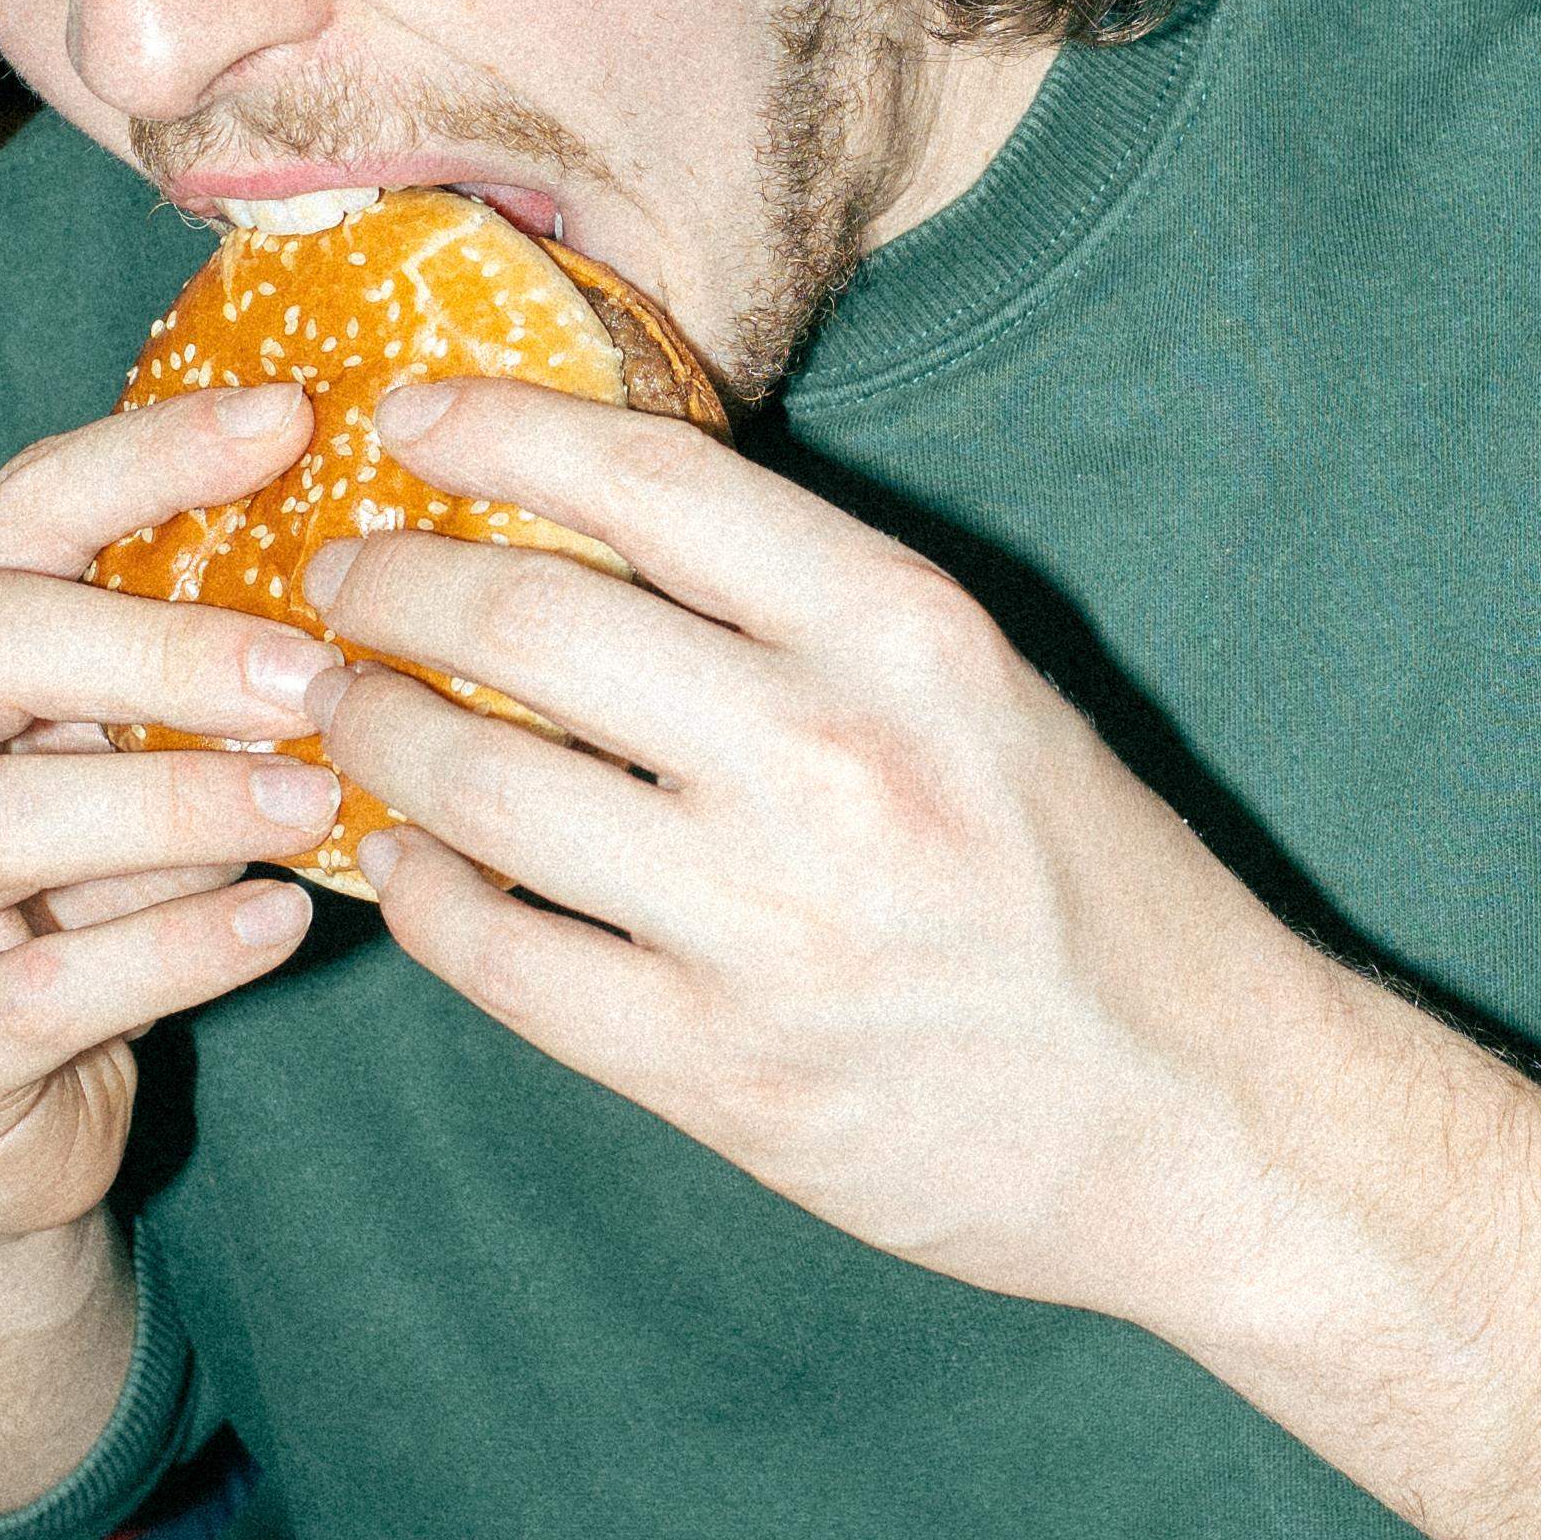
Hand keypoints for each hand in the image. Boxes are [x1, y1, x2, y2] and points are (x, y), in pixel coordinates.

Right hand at [0, 386, 351, 1262]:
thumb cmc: (63, 902)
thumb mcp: (101, 762)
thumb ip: (172, 668)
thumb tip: (366, 554)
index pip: (9, 513)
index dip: (148, 457)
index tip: (293, 417)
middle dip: (158, 643)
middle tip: (316, 667)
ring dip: (174, 800)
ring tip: (314, 798)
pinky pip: (42, 988)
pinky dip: (176, 950)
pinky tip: (282, 924)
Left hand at [299, 384, 1323, 1313]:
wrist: (1205, 1121)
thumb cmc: (1092, 892)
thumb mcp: (981, 694)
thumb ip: (808, 610)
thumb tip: (584, 522)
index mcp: (908, 634)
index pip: (648, 477)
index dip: (493, 428)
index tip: (405, 418)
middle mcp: (833, 760)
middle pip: (524, 623)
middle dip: (388, 584)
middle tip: (335, 580)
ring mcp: (770, 925)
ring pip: (480, 790)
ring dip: (373, 734)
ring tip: (336, 710)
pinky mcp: (723, 1072)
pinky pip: (502, 962)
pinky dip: (423, 900)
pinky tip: (407, 868)